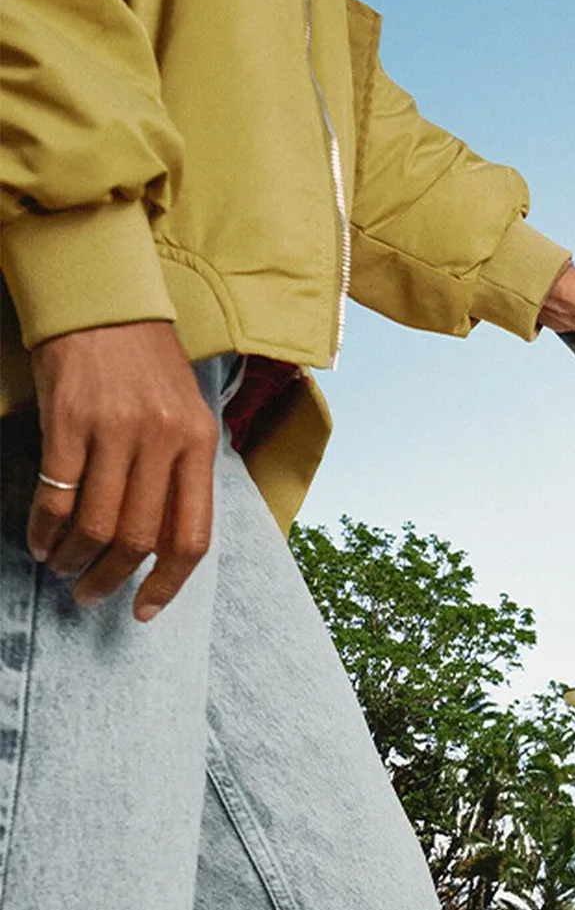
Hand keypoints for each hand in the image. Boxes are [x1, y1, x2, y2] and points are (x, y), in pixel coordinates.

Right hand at [27, 321, 217, 619]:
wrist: (102, 300)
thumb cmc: (146, 364)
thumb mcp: (186, 415)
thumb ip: (181, 474)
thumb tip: (164, 543)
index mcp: (199, 446)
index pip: (190, 536)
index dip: (168, 583)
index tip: (145, 609)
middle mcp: (163, 441)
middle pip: (140, 538)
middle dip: (111, 578)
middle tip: (90, 595)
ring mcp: (115, 430)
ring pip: (97, 522)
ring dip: (75, 557)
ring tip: (62, 568)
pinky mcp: (68, 419)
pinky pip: (58, 492)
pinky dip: (46, 526)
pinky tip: (40, 541)